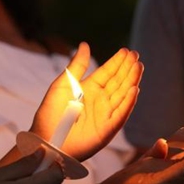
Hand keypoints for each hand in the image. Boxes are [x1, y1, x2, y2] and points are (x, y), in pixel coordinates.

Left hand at [30, 42, 142, 160]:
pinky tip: (134, 90)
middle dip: (128, 69)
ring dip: (131, 81)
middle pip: (118, 82)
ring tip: (138, 67)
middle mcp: (100, 101)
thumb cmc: (50, 114)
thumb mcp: (63, 84)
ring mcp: (105, 115)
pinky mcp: (107, 130)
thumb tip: (85, 44)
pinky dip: (128, 103)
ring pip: (122, 95)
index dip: (118, 62)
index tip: (128, 51)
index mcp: (90, 89)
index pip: (108, 73)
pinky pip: (120, 115)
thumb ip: (77, 66)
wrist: (45, 140)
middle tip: (136, 55)